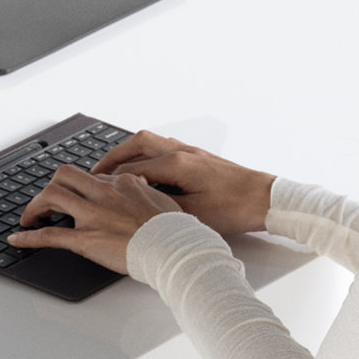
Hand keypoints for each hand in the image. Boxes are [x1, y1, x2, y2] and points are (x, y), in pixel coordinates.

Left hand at [7, 166, 183, 273]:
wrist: (174, 248)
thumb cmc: (173, 230)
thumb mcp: (161, 198)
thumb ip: (144, 188)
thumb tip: (139, 180)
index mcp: (122, 184)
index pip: (92, 177)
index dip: (81, 186)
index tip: (76, 195)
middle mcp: (103, 194)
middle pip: (64, 175)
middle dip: (51, 187)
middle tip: (46, 202)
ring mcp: (92, 215)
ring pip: (51, 196)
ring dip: (35, 206)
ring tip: (29, 217)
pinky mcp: (85, 239)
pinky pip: (49, 235)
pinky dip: (28, 237)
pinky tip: (17, 239)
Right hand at [89, 131, 275, 238]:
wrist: (264, 198)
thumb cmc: (234, 207)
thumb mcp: (192, 215)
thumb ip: (160, 206)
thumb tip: (134, 205)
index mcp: (177, 164)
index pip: (132, 170)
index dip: (109, 182)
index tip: (94, 191)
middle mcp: (181, 151)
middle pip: (136, 145)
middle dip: (111, 158)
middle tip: (94, 173)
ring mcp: (189, 151)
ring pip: (148, 143)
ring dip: (127, 153)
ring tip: (111, 168)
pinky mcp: (196, 156)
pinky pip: (161, 147)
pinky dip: (144, 154)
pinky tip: (141, 167)